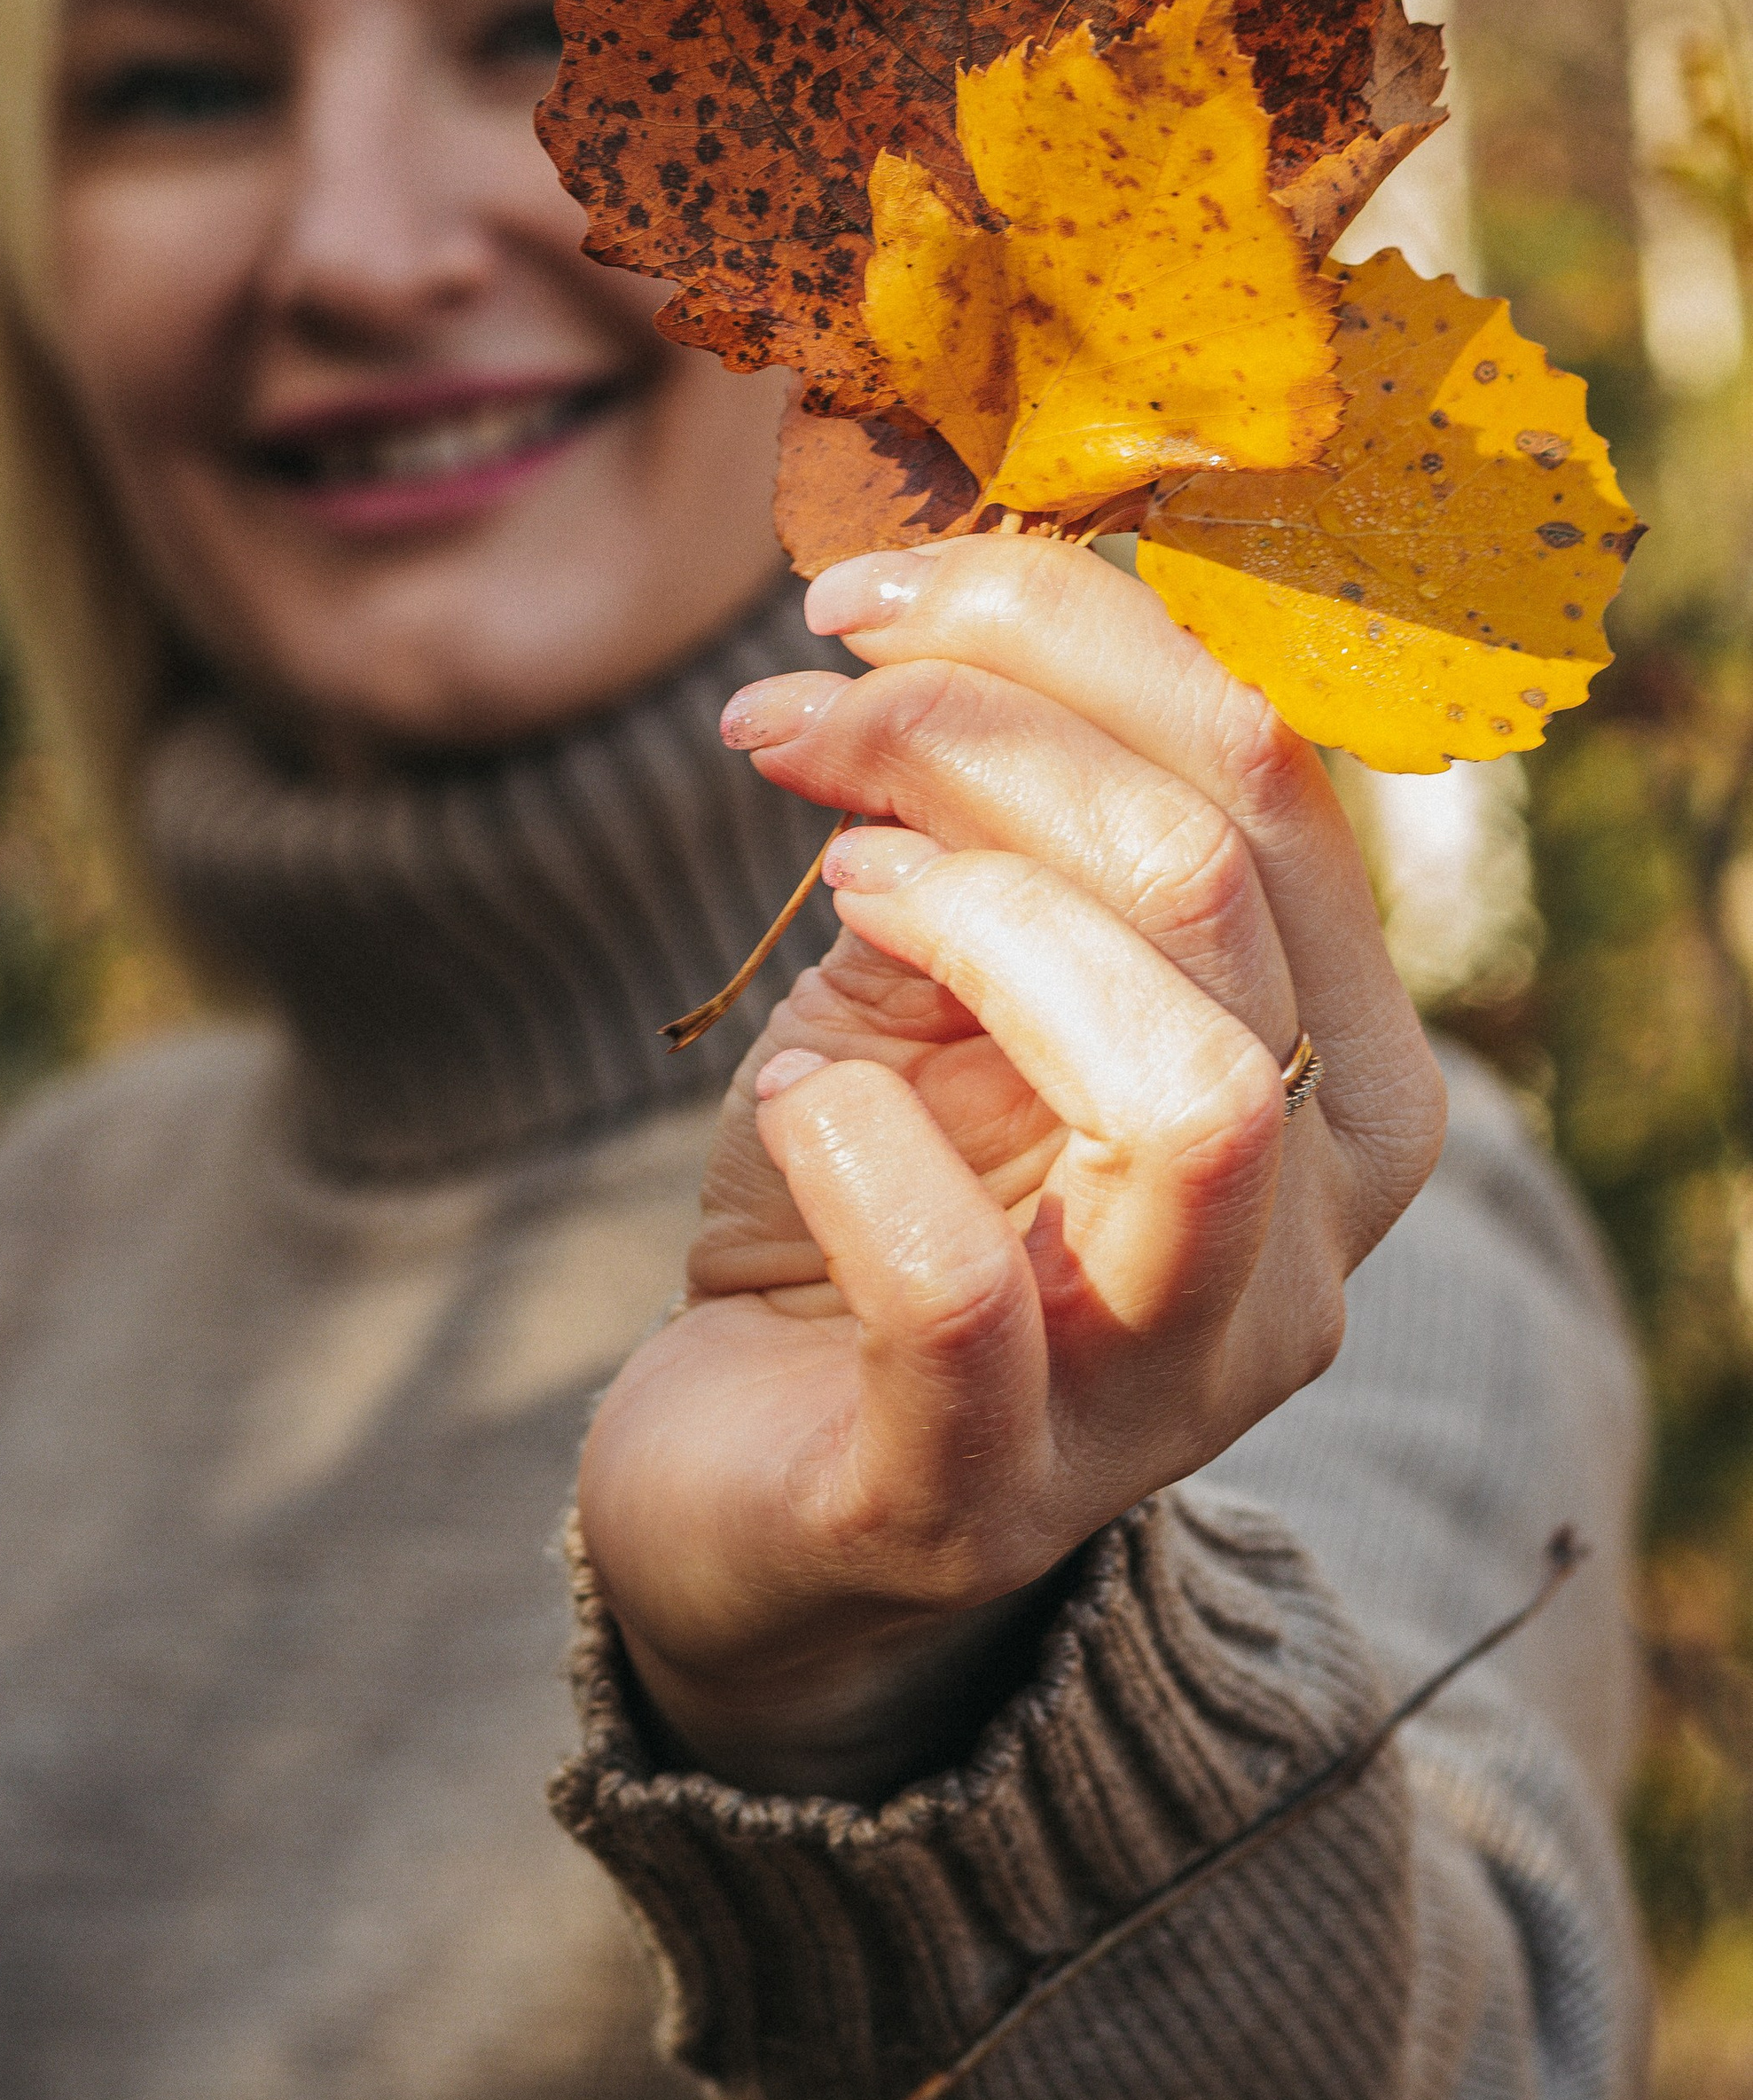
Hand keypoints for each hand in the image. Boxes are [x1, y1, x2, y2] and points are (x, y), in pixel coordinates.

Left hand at [577, 535, 1445, 1802]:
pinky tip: (782, 1096)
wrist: (765, 1492)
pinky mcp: (984, 1497)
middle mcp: (1310, 1228)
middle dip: (972, 738)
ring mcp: (1167, 1380)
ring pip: (1186, 1090)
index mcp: (1334, 1058)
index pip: (1271, 768)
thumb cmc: (876, 1193)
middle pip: (1214, 885)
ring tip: (836, 891)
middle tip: (792, 721)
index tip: (858, 602)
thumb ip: (993, 821)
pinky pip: (957, 1298)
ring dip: (973, 922)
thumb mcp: (945, 975)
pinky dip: (846, 1143)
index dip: (1060, 628)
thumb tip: (934, 610)